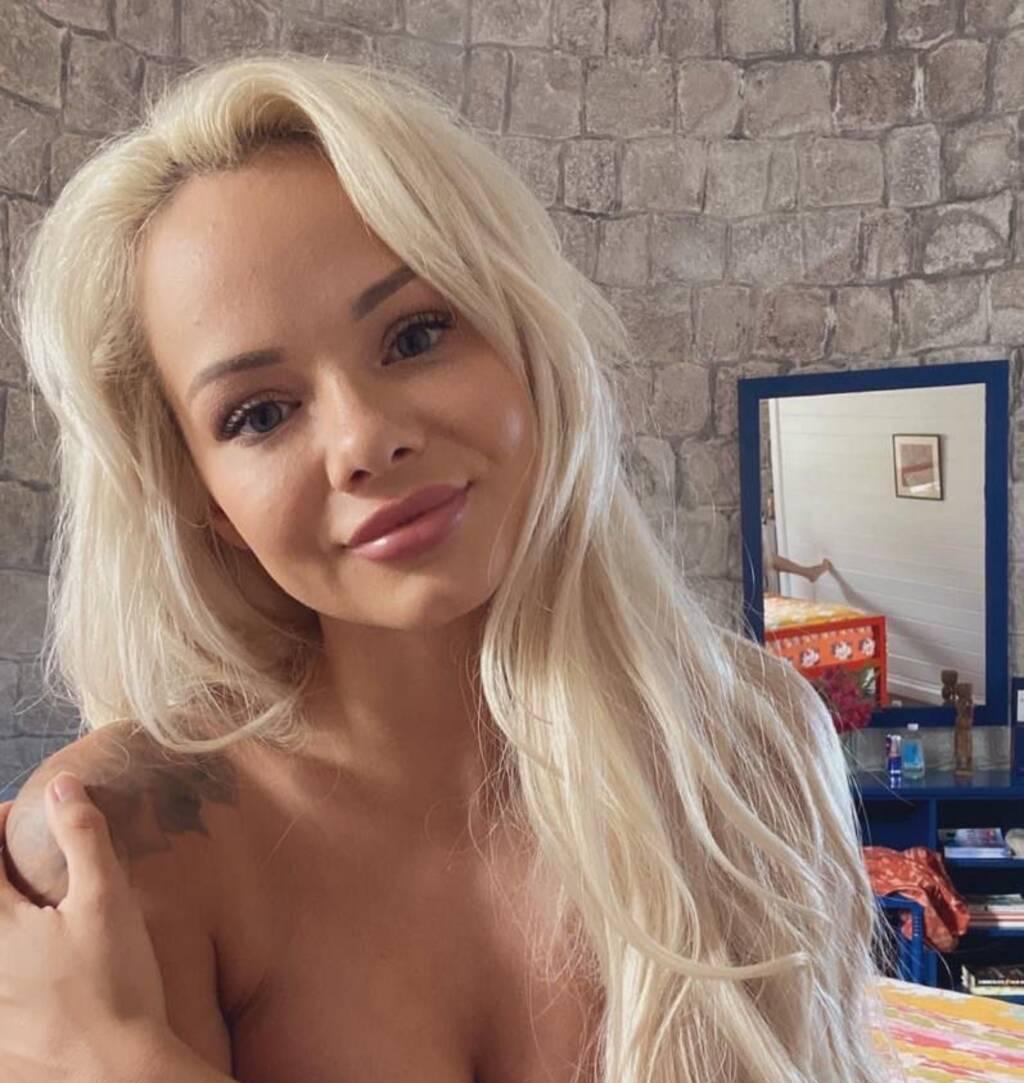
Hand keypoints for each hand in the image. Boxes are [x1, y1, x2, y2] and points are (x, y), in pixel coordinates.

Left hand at [0, 773, 170, 1082]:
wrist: (116, 1074)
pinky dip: (13, 959)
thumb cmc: (115, 983)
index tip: (22, 818)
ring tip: (30, 908)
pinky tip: (34, 965)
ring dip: (6, 909)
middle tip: (21, 857)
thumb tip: (62, 783)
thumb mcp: (107, 898)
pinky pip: (1, 985)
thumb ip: (82, 835)